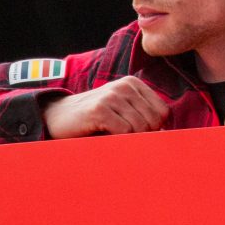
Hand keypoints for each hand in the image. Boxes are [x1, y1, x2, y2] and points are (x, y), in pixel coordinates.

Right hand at [41, 76, 168, 137]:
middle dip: (142, 136)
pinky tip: (103, 135)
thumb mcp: (121, 111)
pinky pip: (125, 132)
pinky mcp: (100, 109)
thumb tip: (167, 136)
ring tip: (111, 135)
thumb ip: (143, 117)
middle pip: (153, 122)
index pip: (163, 112)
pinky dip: (117, 140)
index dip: (155, 129)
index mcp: (134, 84)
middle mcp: (125, 86)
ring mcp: (112, 96)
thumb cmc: (94, 119)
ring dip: (128, 140)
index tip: (138, 135)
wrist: (57, 117)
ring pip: (140, 128)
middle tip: (122, 138)